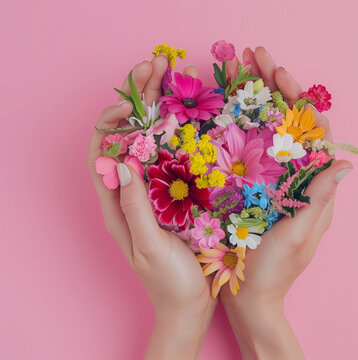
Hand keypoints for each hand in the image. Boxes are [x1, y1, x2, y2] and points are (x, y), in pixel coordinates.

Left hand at [87, 57, 214, 358]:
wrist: (191, 306)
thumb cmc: (169, 282)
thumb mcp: (148, 246)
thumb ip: (135, 206)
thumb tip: (124, 162)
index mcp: (117, 204)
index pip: (103, 151)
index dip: (113, 120)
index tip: (134, 99)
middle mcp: (133, 192)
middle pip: (128, 135)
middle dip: (139, 97)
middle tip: (158, 64)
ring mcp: (158, 191)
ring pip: (152, 139)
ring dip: (161, 106)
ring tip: (175, 74)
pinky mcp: (180, 195)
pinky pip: (176, 154)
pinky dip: (182, 128)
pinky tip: (197, 113)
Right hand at [220, 47, 352, 359]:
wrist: (250, 298)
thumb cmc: (276, 270)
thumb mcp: (300, 235)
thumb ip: (319, 200)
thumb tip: (344, 163)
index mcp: (313, 185)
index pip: (312, 133)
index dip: (298, 100)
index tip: (279, 73)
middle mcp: (294, 176)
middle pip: (288, 122)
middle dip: (273, 85)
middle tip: (253, 55)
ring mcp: (272, 180)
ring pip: (267, 129)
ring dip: (254, 96)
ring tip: (237, 66)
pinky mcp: (250, 188)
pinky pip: (247, 149)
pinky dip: (238, 122)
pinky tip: (224, 102)